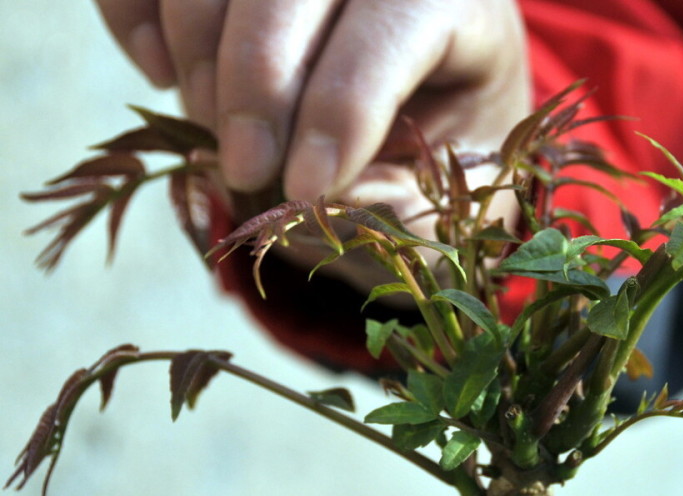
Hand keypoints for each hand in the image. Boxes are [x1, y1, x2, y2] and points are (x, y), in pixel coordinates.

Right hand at [94, 0, 529, 291]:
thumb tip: (306, 197)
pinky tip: (163, 76)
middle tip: (245, 172)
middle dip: (255, 86)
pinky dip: (136, 16)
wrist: (422, 100)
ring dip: (198, 58)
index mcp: (453, 1)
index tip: (304, 189)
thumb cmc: (439, 145)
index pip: (389, 27)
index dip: (339, 108)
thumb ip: (389, 196)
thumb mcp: (439, 185)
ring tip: (218, 133)